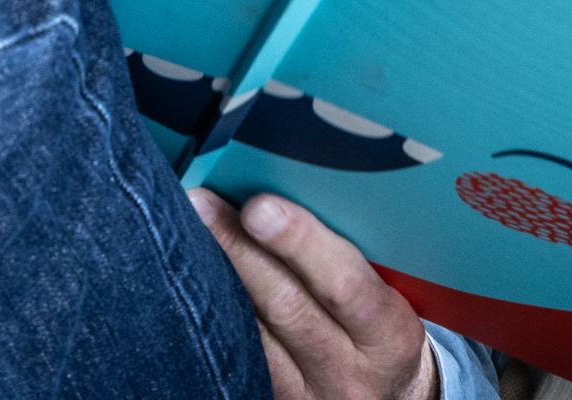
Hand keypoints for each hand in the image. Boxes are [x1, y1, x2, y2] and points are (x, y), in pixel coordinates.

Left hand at [190, 189, 436, 399]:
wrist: (388, 397)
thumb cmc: (383, 328)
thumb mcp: (390, 296)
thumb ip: (350, 256)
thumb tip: (285, 192)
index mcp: (388, 335)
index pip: (345, 286)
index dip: (301, 243)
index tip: (259, 206)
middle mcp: (346, 371)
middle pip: (286, 307)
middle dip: (240, 249)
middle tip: (202, 203)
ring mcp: (305, 394)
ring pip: (251, 334)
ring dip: (214, 277)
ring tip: (181, 231)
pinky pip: (236, 355)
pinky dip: (213, 312)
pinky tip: (190, 278)